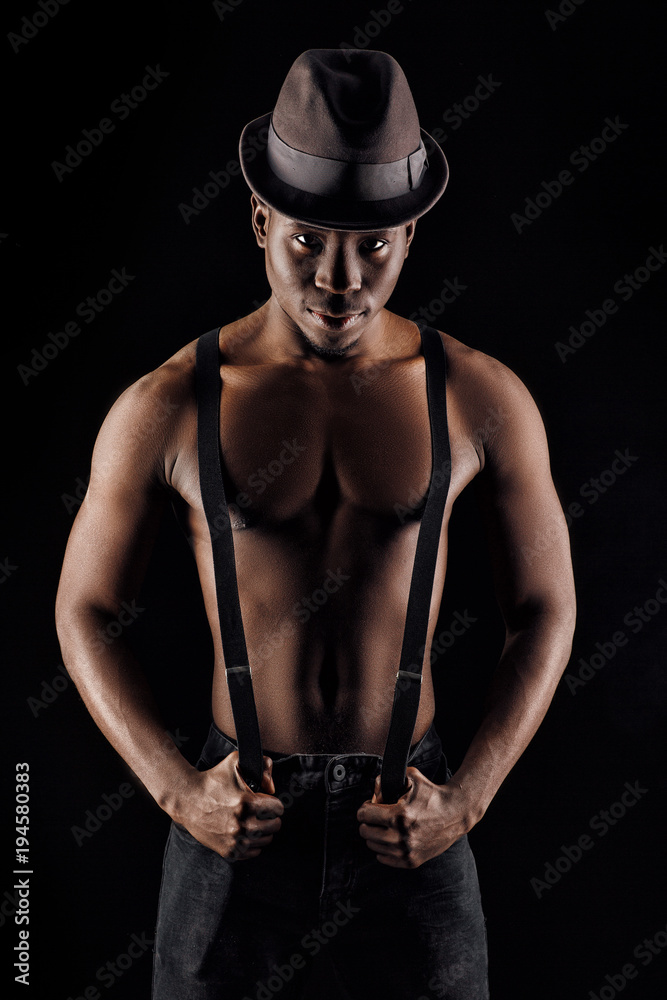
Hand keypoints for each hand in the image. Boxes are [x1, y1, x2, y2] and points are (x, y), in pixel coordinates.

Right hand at [175, 750, 283, 860]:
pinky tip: (246, 833)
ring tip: (255, 822)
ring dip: (263, 831)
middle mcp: (243, 824)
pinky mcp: (228, 850)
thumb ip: (262, 764)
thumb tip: (272, 786)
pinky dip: (253, 844)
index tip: (268, 801)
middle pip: (274, 826)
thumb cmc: (212, 779)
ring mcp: (235, 839)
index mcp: (248, 803)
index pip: (278, 808)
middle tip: (262, 812)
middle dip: (271, 817)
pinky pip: (253, 853)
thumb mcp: (236, 761)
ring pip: (266, 840)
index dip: (274, 802)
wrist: (187, 799)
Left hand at [356, 766, 470, 868]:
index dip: (365, 807)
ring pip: (372, 845)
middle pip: (365, 831)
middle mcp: (401, 836)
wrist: (456, 813)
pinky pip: (383, 858)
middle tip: (376, 815)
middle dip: (368, 821)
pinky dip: (383, 848)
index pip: (364, 815)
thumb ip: (387, 779)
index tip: (371, 805)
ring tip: (385, 825)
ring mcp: (406, 851)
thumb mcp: (411, 777)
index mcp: (399, 815)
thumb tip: (373, 790)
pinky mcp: (412, 861)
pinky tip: (390, 838)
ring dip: (375, 834)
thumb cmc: (433, 794)